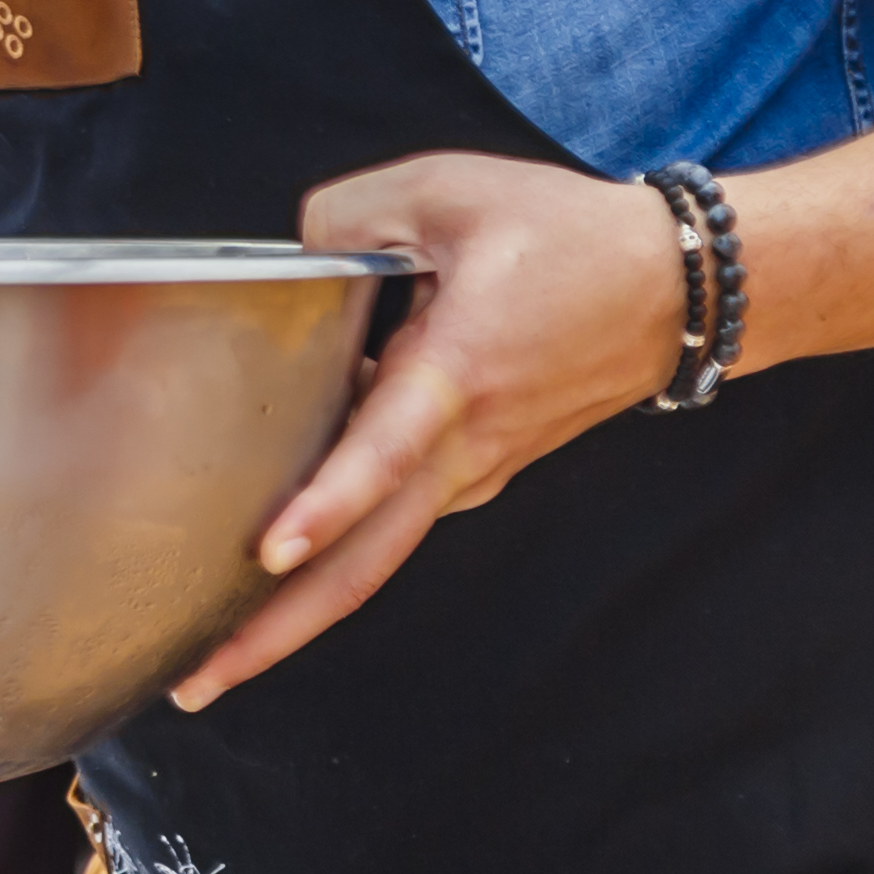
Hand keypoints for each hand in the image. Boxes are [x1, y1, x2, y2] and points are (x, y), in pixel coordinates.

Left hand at [177, 152, 684, 706]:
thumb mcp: (448, 189)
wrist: (681, 290)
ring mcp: (472, 472)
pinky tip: (259, 584)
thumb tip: (289, 259)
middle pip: (367, 559)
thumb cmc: (569, 238)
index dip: (328, 502)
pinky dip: (331, 563)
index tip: (272, 552)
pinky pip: (391, 527)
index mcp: (457, 374)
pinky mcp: (471, 474)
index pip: (385, 449)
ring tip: (204, 662)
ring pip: (376, 557)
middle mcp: (465, 446)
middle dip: (274, 632)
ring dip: (293, 615)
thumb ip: (345, 216)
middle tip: (191, 684)